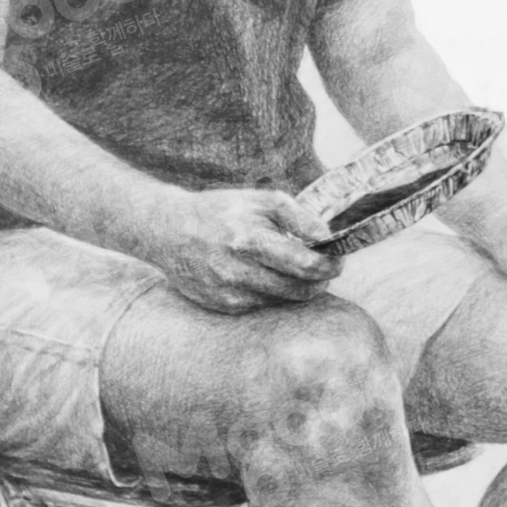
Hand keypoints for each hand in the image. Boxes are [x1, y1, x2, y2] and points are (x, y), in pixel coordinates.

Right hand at [153, 187, 342, 313]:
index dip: (329, 265)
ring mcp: (228, 293)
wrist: (169, 231)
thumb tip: (327, 237)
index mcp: (248, 240)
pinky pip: (262, 306)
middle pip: (298, 290)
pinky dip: (272, 294)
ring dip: (297, 288)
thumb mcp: (260, 200)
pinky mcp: (222, 306)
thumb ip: (298, 216)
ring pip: (282, 301)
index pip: (304, 265)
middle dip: (319, 281)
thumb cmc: (220, 211)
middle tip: (324, 269)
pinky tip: (266, 277)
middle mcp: (237, 271)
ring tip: (295, 270)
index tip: (338, 260)